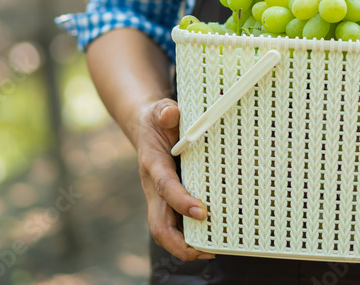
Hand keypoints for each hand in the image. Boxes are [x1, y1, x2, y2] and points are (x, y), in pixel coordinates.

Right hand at [136, 98, 216, 260]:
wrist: (145, 128)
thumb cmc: (157, 120)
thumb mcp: (159, 109)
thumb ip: (164, 111)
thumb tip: (171, 114)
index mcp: (153, 165)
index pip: (165, 187)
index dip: (181, 201)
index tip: (202, 212)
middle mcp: (154, 188)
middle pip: (159, 225)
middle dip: (179, 243)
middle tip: (207, 250)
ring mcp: (160, 199)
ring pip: (166, 231)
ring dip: (185, 246)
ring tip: (213, 251)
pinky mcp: (168, 202)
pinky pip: (175, 226)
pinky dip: (190, 238)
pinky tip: (211, 240)